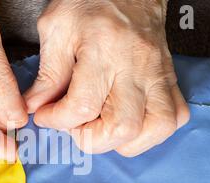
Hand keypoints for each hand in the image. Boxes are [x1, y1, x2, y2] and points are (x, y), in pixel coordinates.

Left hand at [24, 0, 189, 155]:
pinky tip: (130, 120)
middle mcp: (135, 66)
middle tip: (75, 124)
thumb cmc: (90, 3)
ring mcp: (158, 74)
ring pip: (156, 128)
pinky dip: (151, 132)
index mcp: (102, 50)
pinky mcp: (169, 79)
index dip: (56, 120)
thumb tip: (35, 107)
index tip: (46, 115)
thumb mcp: (56, 29)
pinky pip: (175, 118)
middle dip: (91, 139)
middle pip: (123, 127)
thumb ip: (47, 73)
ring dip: (124, 141)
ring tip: (103, 127)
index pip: (81, 106)